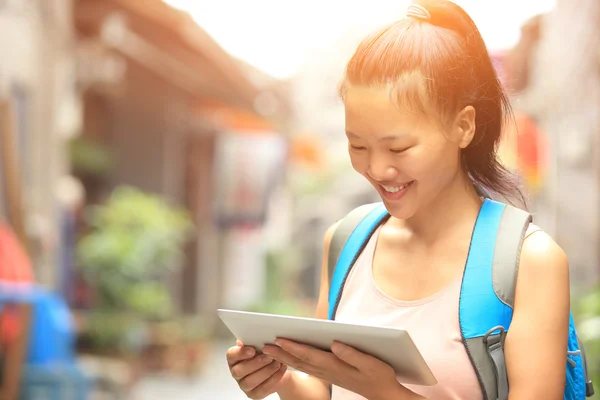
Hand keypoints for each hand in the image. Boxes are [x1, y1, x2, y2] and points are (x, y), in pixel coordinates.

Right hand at [226, 340, 290, 398]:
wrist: (277, 366)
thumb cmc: (266, 352)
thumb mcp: (260, 343)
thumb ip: (254, 340)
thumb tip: (252, 335)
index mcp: (234, 358)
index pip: (232, 355)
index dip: (240, 353)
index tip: (252, 350)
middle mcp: (236, 372)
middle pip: (240, 370)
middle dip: (256, 363)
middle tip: (269, 356)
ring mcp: (244, 385)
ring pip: (250, 381)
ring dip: (265, 371)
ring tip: (276, 362)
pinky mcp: (254, 394)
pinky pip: (262, 389)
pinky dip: (273, 379)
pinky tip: (280, 369)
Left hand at [262, 339, 420, 399]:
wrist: (383, 393)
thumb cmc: (379, 376)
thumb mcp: (371, 363)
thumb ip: (352, 354)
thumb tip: (335, 343)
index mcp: (336, 366)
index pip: (309, 355)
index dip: (293, 347)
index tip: (279, 340)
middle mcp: (328, 371)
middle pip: (300, 361)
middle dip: (281, 353)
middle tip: (264, 345)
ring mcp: (327, 374)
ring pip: (300, 365)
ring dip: (284, 358)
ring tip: (269, 350)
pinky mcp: (329, 374)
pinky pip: (306, 368)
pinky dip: (293, 362)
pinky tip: (286, 357)